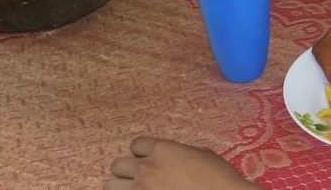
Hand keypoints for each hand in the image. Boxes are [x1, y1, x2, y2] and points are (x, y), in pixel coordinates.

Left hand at [106, 137, 259, 189]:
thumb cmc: (220, 179)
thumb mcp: (203, 155)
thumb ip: (180, 152)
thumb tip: (174, 157)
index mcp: (163, 150)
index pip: (136, 144)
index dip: (142, 153)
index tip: (149, 161)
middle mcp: (146, 168)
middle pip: (118, 165)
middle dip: (128, 172)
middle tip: (140, 180)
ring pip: (110, 186)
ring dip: (121, 188)